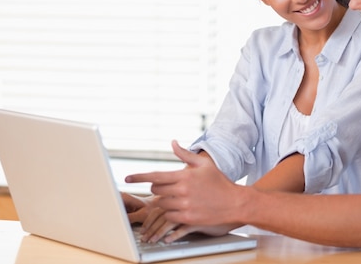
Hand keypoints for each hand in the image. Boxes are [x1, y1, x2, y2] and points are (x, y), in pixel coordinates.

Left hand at [125, 140, 244, 227]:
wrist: (234, 202)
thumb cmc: (219, 182)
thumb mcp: (203, 164)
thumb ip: (185, 154)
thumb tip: (172, 142)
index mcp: (184, 176)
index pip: (155, 176)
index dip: (138, 177)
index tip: (127, 178)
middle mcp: (182, 191)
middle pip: (156, 190)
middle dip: (157, 188)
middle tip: (167, 187)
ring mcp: (184, 205)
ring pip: (161, 203)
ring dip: (164, 200)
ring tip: (176, 197)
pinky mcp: (187, 218)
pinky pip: (168, 216)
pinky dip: (170, 212)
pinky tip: (179, 207)